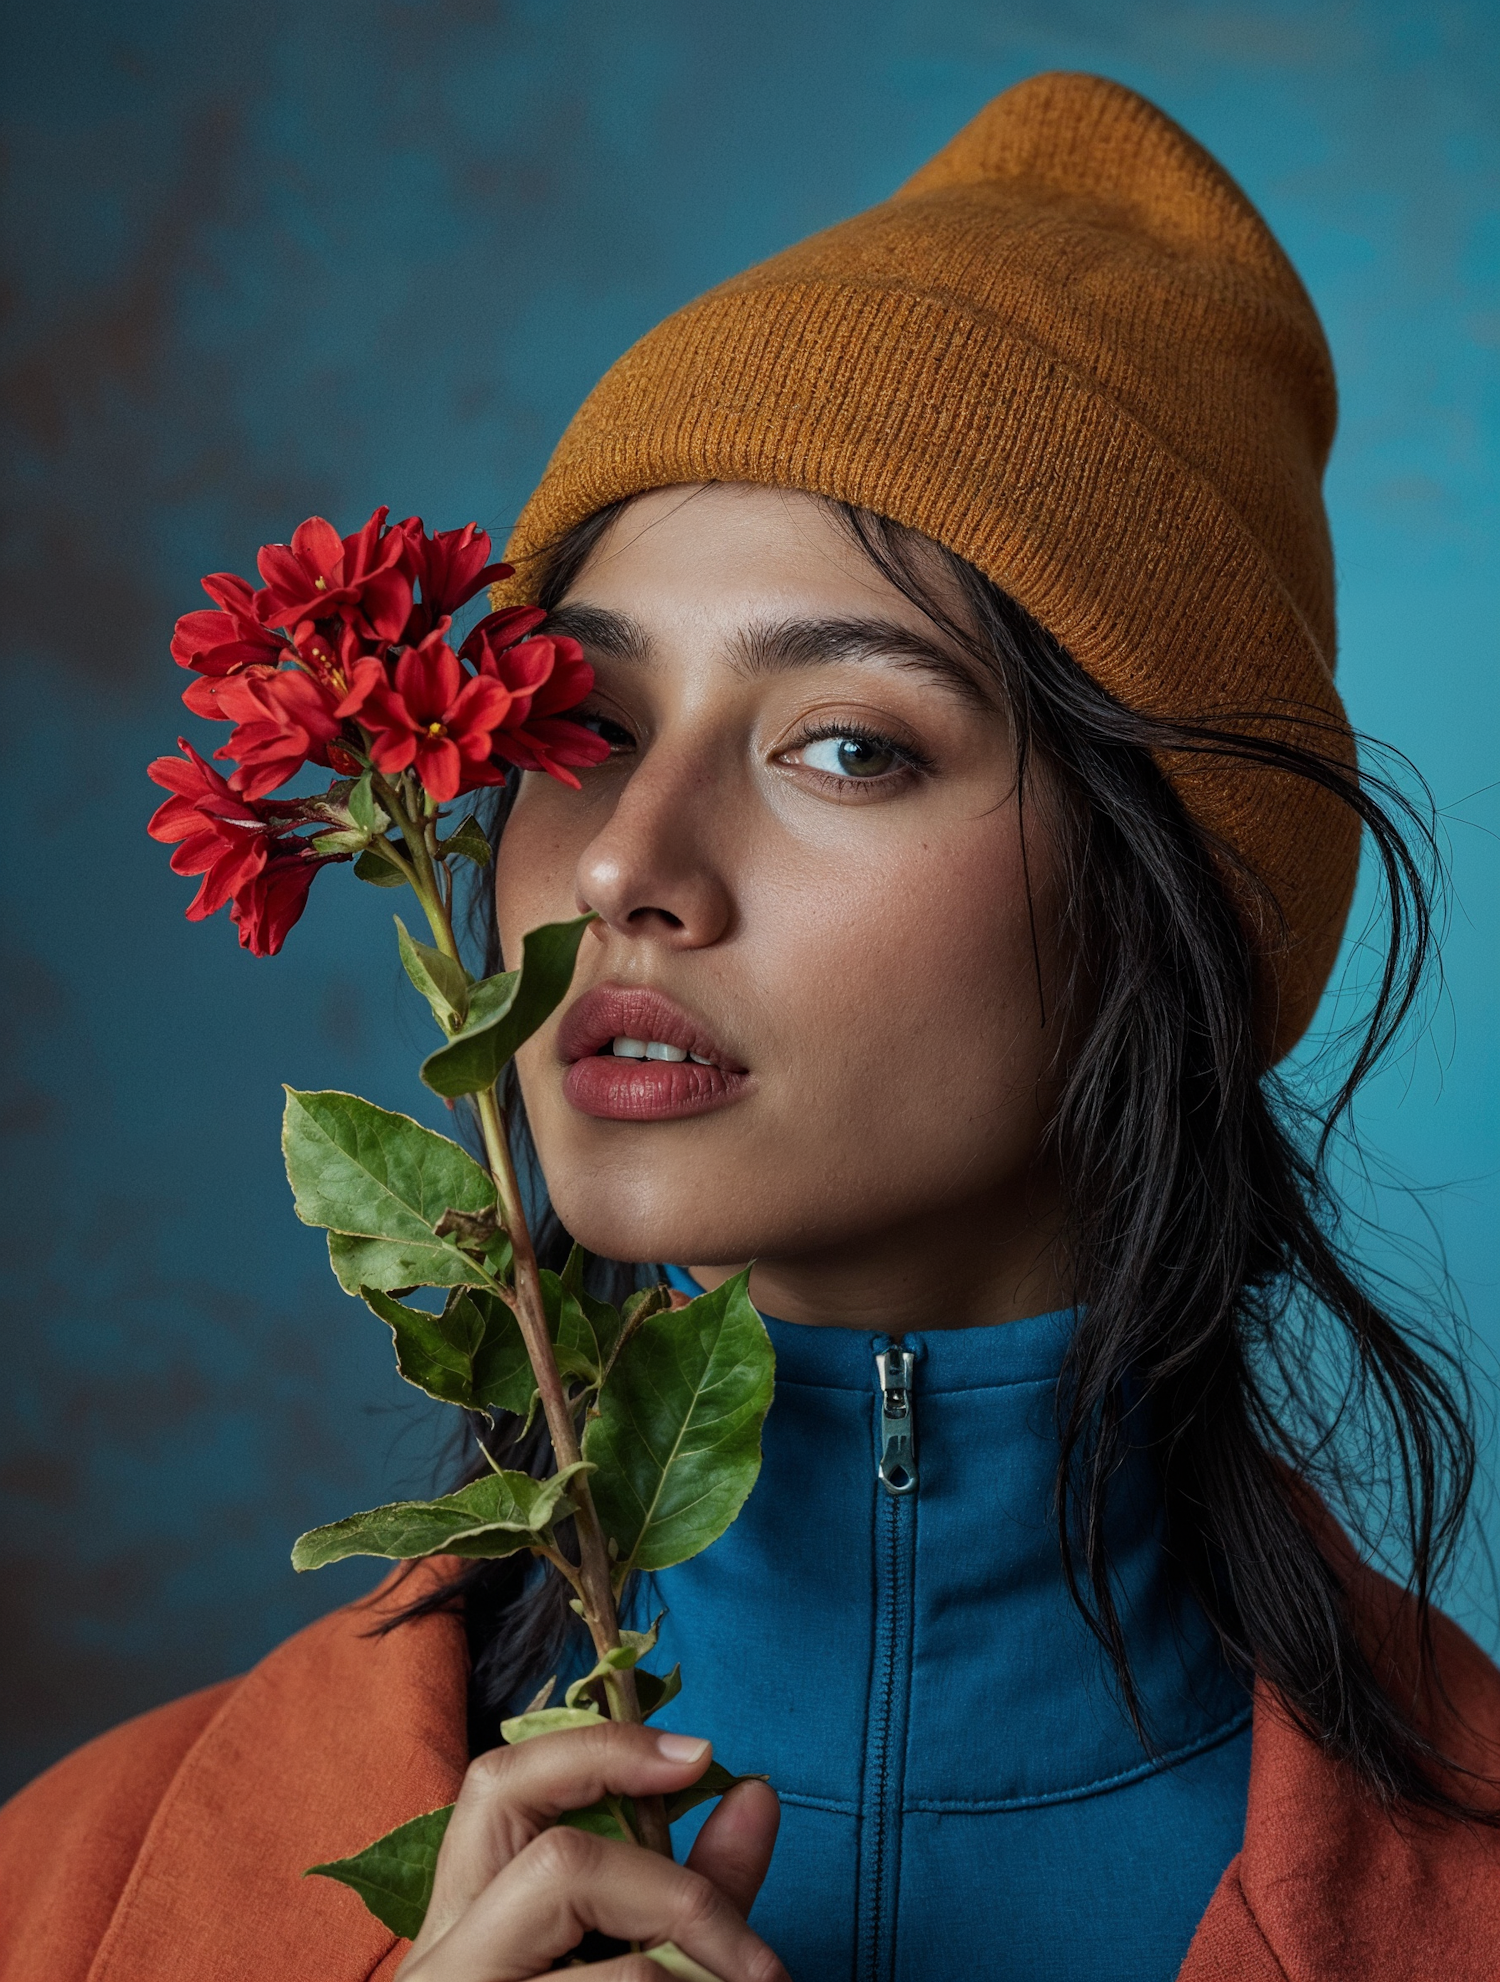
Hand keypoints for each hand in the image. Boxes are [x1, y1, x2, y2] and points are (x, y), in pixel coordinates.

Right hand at [395, 1721, 786, 1980]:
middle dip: (680, 1893)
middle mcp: (441, 1972)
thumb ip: (686, 1891)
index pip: (497, 1787)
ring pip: (617, 1979)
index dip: (599, 1752)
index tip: (699, 1757)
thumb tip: (755, 1794)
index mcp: (458, 1923)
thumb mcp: (610, 1970)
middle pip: (557, 1865)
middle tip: (759, 1961)